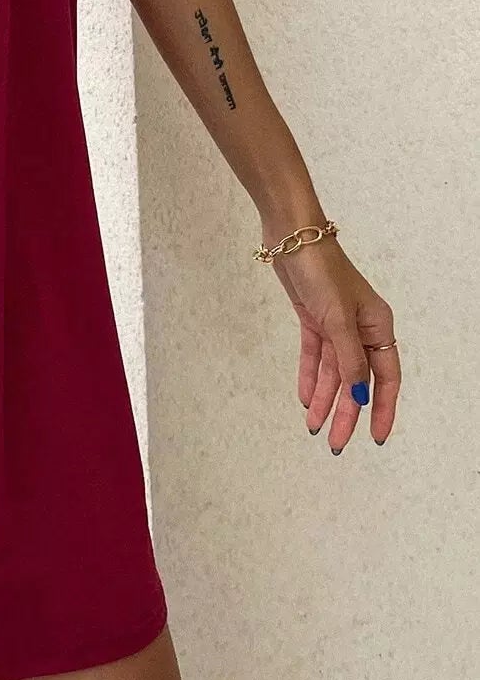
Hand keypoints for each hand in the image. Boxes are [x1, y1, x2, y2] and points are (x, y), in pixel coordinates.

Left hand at [266, 231, 399, 450]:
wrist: (293, 237)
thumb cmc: (322, 271)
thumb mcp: (337, 318)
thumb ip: (349, 359)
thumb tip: (359, 395)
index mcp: (378, 327)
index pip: (386, 378)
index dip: (382, 409)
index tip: (375, 438)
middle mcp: (361, 329)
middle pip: (356, 380)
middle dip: (346, 413)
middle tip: (335, 443)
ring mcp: (337, 325)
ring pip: (334, 372)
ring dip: (325, 400)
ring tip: (314, 427)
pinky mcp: (314, 319)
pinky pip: (315, 356)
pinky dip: (311, 377)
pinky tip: (306, 399)